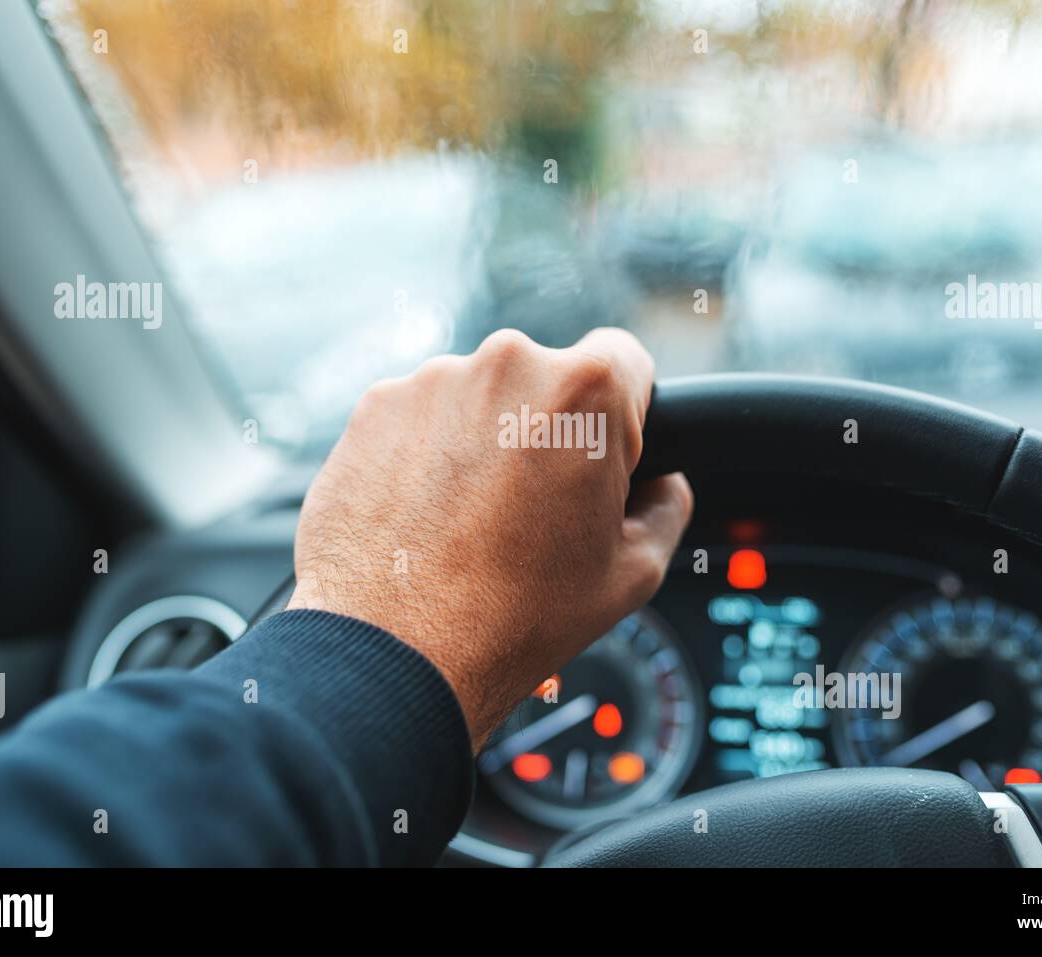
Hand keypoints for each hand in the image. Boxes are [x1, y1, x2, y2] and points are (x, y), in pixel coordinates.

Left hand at [288, 328, 692, 747]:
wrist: (394, 651)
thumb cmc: (514, 616)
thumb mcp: (634, 573)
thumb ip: (666, 506)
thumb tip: (660, 484)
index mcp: (584, 390)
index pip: (626, 360)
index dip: (624, 414)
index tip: (603, 456)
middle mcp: (506, 363)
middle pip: (547, 378)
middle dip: (550, 429)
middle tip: (535, 507)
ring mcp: (432, 381)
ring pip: (481, 397)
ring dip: (486, 439)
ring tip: (473, 520)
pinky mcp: (376, 406)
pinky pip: (422, 416)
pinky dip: (428, 452)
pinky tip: (428, 515)